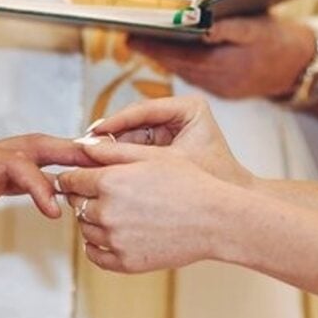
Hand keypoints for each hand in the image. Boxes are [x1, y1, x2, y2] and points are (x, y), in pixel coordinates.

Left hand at [0, 134, 91, 246]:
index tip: (53, 210)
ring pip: (32, 155)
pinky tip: (69, 187)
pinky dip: (49, 177)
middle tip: (102, 161)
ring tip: (97, 169)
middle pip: (32, 145)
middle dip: (66, 151)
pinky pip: (25, 172)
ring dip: (63, 159)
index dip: (37, 183)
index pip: (13, 163)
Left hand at [57, 150, 240, 272]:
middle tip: (102, 194)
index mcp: (110, 181)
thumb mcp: (152, 157)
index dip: (73, 177)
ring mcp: (116, 240)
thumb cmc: (189, 183)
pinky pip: (95, 255)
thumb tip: (81, 146)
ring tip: (116, 213)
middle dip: (84, 197)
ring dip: (92, 221)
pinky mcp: (126, 262)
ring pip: (85, 229)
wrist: (216, 220)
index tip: (79, 179)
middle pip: (76, 204)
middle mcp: (108, 211)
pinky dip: (97, 246)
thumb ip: (112, 150)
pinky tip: (111, 236)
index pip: (71, 180)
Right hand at [85, 95, 253, 187]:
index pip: (143, 110)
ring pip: (132, 136)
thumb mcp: (166, 166)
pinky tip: (104, 171)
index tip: (93, 132)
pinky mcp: (166, 147)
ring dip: (112, 150)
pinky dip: (122, 161)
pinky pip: (137, 150)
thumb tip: (89, 146)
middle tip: (84, 147)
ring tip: (89, 161)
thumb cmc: (211, 184)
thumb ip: (129, 154)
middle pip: (134, 122)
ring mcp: (172, 130)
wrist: (233, 210)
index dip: (115, 122)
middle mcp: (179, 114)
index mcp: (189, 107)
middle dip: (110, 137)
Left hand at [127, 16, 313, 99]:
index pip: (178, 56)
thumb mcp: (257, 27)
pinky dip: (184, 64)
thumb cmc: (281, 42)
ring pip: (185, 72)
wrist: (303, 68)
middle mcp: (218, 82)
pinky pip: (197, 76)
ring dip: (167, 59)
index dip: (153, 46)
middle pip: (177, 66)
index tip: (130, 36)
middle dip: (154, 52)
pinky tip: (175, 53)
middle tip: (131, 39)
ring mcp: (221, 89)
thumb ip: (229, 27)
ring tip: (147, 43)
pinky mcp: (225, 90)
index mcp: (224, 66)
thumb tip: (202, 25)